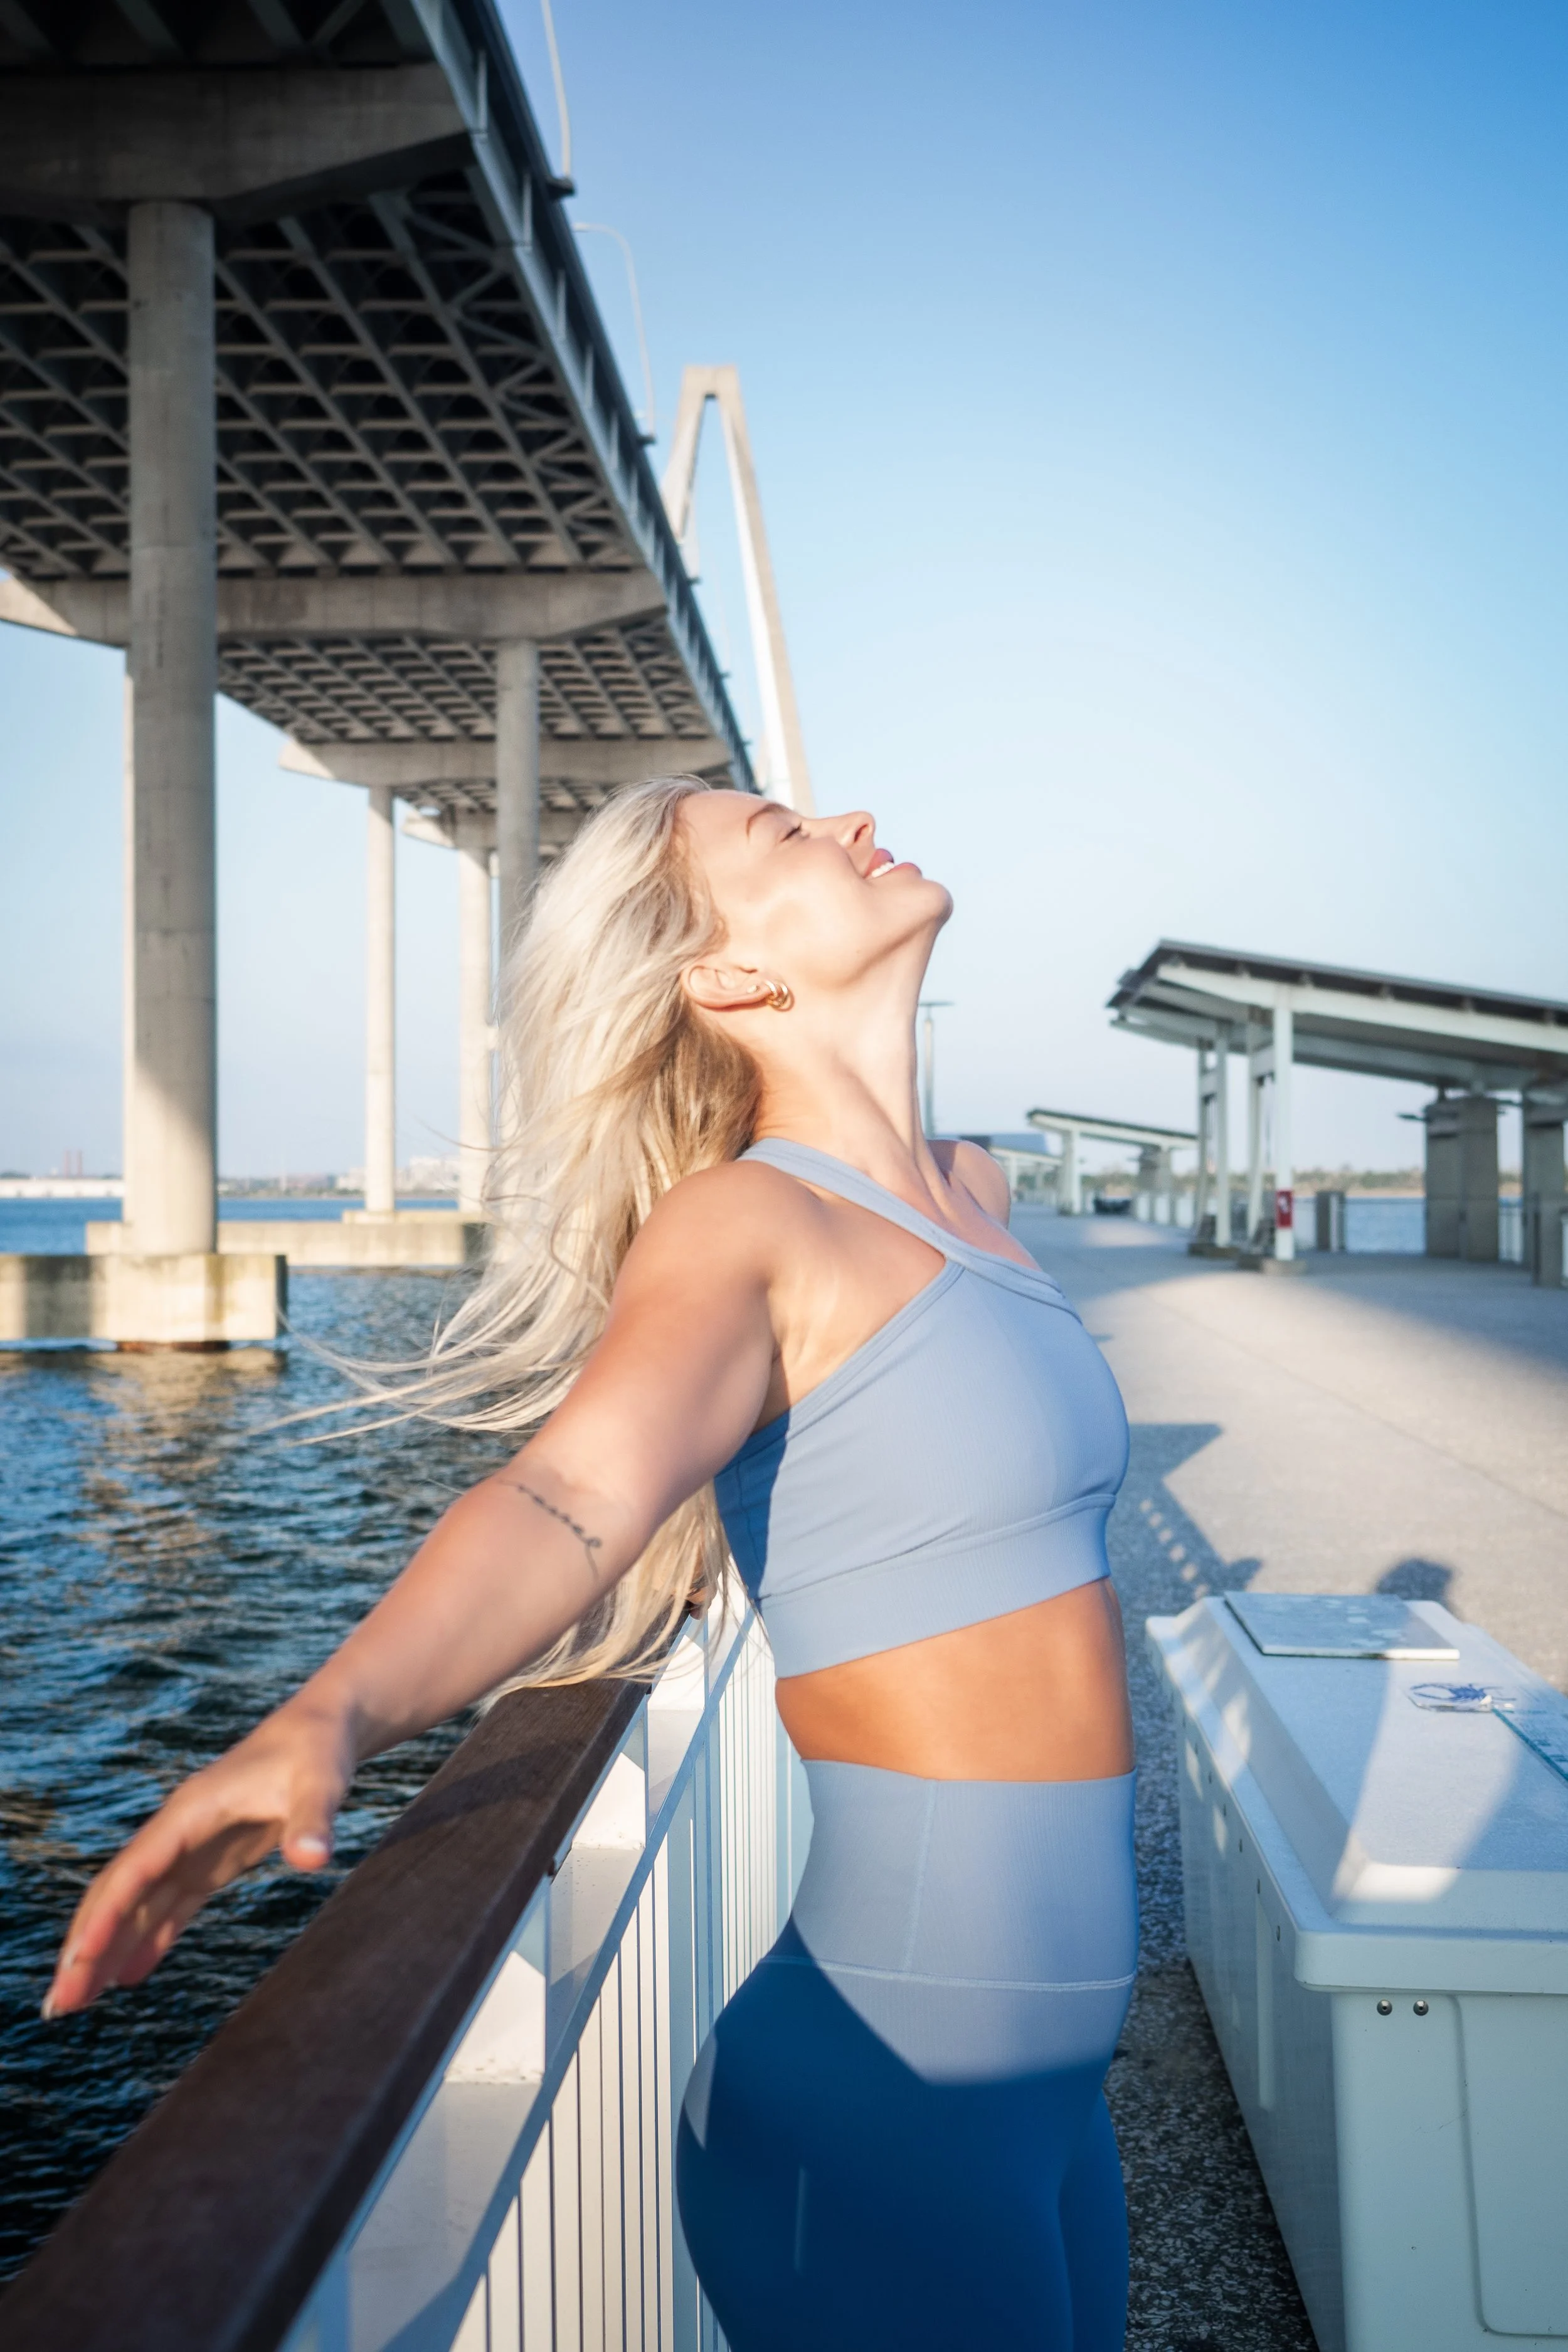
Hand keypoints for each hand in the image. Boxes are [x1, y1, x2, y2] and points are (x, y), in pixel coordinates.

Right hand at [43, 1700, 355, 2018]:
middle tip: (60, 2005)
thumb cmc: (320, 1748)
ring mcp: (192, 1847)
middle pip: (120, 1892)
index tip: (79, 1963)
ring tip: (76, 2003)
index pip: (134, 1872)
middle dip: (87, 1945)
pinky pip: (170, 1907)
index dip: (105, 1917)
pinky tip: (128, 1976)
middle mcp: (180, 1832)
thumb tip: (312, 1860)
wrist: (325, 1726)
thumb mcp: (321, 1781)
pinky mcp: (212, 1861)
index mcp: (190, 1812)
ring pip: (137, 1905)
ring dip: (106, 1949)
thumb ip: (314, 1820)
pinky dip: (147, 1940)